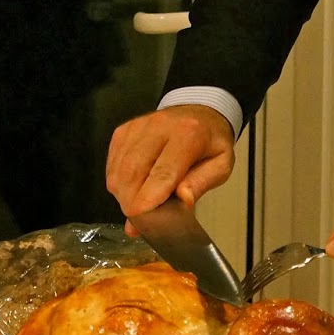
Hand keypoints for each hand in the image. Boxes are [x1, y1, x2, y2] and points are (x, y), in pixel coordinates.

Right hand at [106, 103, 235, 232]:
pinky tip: (132, 189)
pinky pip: (112, 165)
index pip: (163, 171)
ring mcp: (136, 128)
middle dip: (131, 202)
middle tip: (140, 221)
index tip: (141, 219)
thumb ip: (201, 183)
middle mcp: (158, 126)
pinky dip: (117, 183)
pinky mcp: (123, 132)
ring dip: (123, 195)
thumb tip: (182, 200)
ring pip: (118, 170)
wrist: (198, 112)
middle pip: (133, 172)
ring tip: (139, 206)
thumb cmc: (210, 143)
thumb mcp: (221, 165)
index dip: (149, 198)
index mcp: (188, 134)